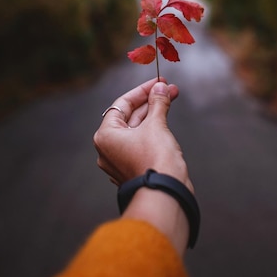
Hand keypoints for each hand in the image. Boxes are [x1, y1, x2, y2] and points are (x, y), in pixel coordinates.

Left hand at [93, 78, 192, 192]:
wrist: (166, 194)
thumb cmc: (155, 160)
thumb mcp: (157, 124)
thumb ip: (157, 103)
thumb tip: (161, 88)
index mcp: (105, 136)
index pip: (122, 105)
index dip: (142, 91)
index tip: (158, 82)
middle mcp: (108, 149)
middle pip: (129, 116)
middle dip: (150, 101)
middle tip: (168, 89)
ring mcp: (120, 161)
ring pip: (136, 130)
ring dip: (153, 114)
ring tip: (170, 99)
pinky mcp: (133, 169)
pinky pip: (140, 143)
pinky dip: (153, 130)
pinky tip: (165, 119)